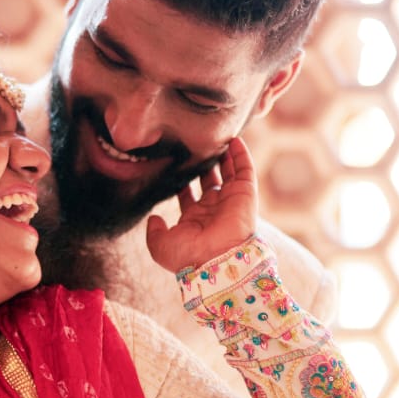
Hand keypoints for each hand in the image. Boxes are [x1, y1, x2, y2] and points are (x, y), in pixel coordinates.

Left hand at [145, 136, 257, 273]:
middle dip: (203, 166)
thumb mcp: (160, 246)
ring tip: (217, 138)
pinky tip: (234, 140)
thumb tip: (153, 218)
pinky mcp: (245, 193)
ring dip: (224, 157)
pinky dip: (241, 155)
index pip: (188, 197)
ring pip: (228, 173)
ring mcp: (230, 201)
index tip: (175, 168)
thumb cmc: (188, 256)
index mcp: (194, 220)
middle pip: (209, 181)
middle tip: (196, 149)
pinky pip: (245, 169)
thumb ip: (153, 231)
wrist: (217, 259)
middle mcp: (213, 209)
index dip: (183, 184)